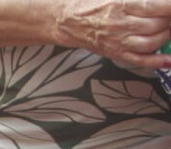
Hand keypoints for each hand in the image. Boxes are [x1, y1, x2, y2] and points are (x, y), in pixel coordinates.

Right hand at [55, 0, 170, 67]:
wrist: (69, 21)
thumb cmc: (92, 4)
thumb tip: (159, 3)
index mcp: (121, 5)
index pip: (155, 6)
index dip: (170, 7)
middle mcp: (121, 25)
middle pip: (157, 25)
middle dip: (170, 20)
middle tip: (169, 16)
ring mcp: (119, 42)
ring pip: (152, 42)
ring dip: (166, 36)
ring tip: (168, 29)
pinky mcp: (117, 53)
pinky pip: (140, 60)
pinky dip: (157, 61)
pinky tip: (169, 60)